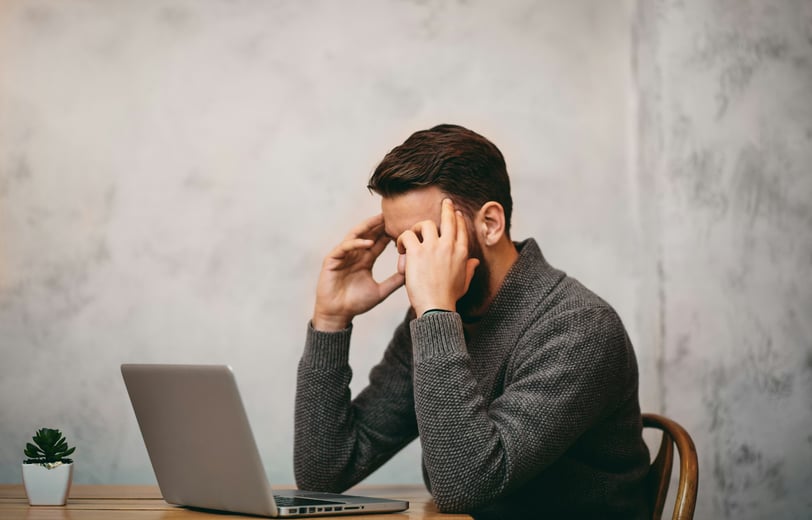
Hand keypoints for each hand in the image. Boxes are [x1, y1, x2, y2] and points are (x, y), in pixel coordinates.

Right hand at [313, 214, 404, 330]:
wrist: (338, 314)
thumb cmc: (356, 304)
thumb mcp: (381, 291)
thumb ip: (394, 281)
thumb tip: (411, 274)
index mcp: (365, 260)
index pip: (378, 242)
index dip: (388, 233)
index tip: (401, 225)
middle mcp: (354, 255)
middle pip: (367, 234)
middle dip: (379, 224)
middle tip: (393, 214)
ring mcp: (343, 256)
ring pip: (355, 236)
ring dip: (367, 227)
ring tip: (380, 220)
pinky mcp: (332, 260)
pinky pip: (345, 247)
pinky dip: (356, 243)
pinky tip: (368, 243)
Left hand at [396, 199, 479, 316]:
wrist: (437, 307)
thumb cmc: (449, 298)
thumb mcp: (464, 283)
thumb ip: (469, 270)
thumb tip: (475, 262)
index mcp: (462, 253)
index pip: (461, 229)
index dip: (458, 218)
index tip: (455, 213)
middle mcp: (449, 246)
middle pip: (448, 219)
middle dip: (446, 208)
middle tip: (444, 202)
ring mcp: (433, 247)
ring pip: (425, 224)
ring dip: (416, 229)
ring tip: (410, 238)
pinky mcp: (417, 252)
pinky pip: (407, 236)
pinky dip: (401, 240)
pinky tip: (401, 249)